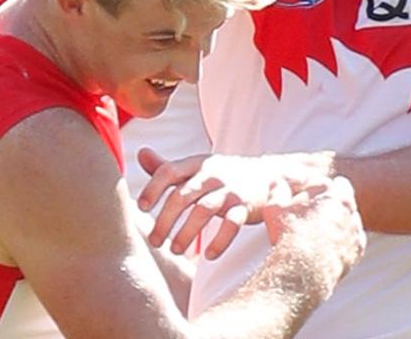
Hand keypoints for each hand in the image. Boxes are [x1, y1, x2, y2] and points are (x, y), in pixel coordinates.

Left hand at [137, 148, 334, 259]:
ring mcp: (230, 190)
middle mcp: (212, 174)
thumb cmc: (223, 175)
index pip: (169, 171)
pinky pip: (232, 224)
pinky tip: (208, 256)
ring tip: (176, 250)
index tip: (141, 208)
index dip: (153, 188)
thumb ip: (168, 166)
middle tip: (154, 241)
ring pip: (204, 211)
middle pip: (183, 195)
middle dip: (166, 219)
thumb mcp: (197, 166)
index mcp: (196, 163)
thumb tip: (141, 153)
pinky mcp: (246, 206)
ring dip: (187, 233)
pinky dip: (219, 241)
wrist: (270, 175)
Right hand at [262, 174, 364, 300]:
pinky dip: (343, 240)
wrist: (303, 271)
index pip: (336, 183)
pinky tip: (326, 243)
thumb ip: (279, 191)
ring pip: (350, 221)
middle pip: (345, 202)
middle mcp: (351, 212)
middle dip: (331, 203)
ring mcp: (356, 233)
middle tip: (311, 210)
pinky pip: (352, 241)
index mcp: (337, 196)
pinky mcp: (356, 252)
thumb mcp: (276, 207)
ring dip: (338, 221)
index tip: (307, 193)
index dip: (321, 187)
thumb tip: (278, 183)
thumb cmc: (290, 236)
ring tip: (317, 229)